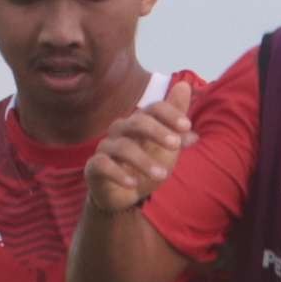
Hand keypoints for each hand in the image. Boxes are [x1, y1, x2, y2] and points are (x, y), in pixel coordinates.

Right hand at [83, 72, 197, 215]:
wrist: (126, 195)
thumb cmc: (147, 164)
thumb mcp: (168, 145)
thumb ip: (176, 121)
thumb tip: (185, 86)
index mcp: (140, 122)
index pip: (154, 109)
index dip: (170, 114)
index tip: (186, 126)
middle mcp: (121, 129)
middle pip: (137, 121)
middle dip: (158, 132)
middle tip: (175, 145)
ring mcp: (106, 147)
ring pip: (123, 147)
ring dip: (144, 161)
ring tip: (162, 175)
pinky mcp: (94, 166)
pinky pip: (103, 165)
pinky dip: (118, 174)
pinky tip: (133, 183)